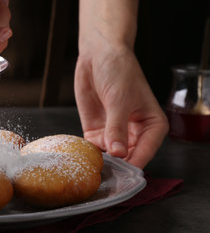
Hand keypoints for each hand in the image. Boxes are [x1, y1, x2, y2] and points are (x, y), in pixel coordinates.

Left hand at [74, 45, 168, 168]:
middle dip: (116, 167)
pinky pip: (93, 148)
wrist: (99, 55)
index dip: (133, 166)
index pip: (146, 153)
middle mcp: (136, 133)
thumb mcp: (119, 100)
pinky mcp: (97, 130)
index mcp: (152, 126)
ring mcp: (115, 133)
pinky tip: (80, 158)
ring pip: (110, 156)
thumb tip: (119, 153)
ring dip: (101, 163)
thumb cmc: (119, 71)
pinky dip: (88, 153)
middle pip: (128, 158)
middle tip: (104, 177)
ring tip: (90, 170)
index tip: (122, 177)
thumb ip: (117, 128)